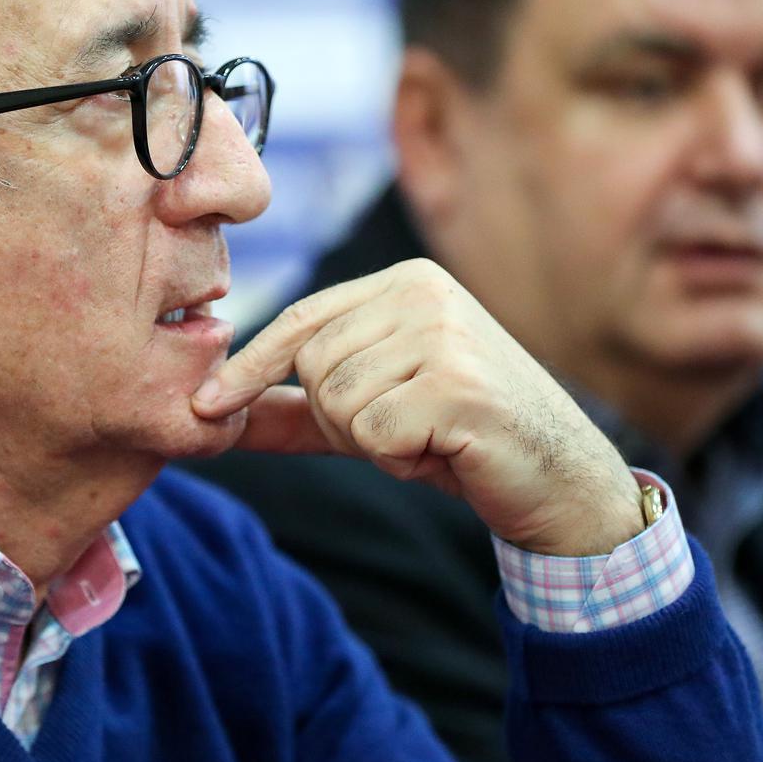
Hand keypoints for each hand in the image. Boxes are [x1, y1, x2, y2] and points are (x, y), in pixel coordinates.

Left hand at [193, 260, 643, 556]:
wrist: (559, 478)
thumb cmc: (463, 438)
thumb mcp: (372, 412)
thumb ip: (298, 407)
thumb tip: (209, 413)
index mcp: (404, 282)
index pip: (301, 320)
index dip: (249, 367)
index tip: (204, 405)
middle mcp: (423, 292)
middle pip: (313, 368)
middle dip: (341, 421)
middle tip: (405, 429)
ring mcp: (444, 332)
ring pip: (337, 402)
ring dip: (373, 444)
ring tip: (429, 437)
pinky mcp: (457, 382)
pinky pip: (372, 434)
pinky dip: (399, 460)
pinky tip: (445, 452)